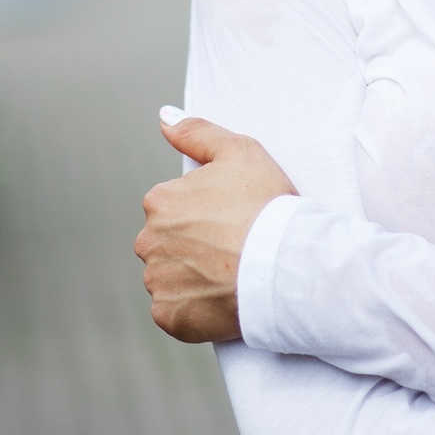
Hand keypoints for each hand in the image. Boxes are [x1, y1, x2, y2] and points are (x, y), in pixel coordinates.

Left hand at [134, 108, 297, 343]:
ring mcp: (157, 281)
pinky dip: (193, 308)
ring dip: (192, 277)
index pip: (171, 207)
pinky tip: (221, 297)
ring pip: (169, 277)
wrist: (286, 264)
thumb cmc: (267, 205)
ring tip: (230, 273)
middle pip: (165, 242)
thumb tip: (164, 118)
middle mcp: (148, 241)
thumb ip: (196, 132)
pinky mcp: (169, 316)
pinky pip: (174, 311)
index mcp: (160, 201)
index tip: (230, 219)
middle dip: (191, 245)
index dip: (203, 213)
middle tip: (231, 247)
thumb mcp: (240, 151)